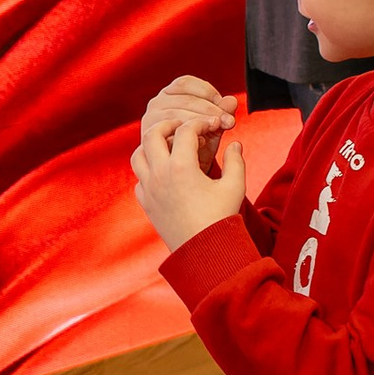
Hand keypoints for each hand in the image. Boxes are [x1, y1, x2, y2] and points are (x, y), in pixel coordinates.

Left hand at [132, 112, 247, 249]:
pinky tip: (164, 172)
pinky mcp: (146, 204)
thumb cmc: (222, 218)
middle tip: (181, 125)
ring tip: (168, 145)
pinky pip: (139, 179)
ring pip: (138, 155)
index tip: (210, 125)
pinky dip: (148, 169)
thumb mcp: (235, 186)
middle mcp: (159, 175)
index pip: (185, 130)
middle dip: (167, 124)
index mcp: (181, 167)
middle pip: (151, 134)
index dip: (199, 123)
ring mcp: (149, 189)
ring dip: (151, 145)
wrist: (205, 251)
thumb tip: (235, 144)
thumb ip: (236, 160)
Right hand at [142, 74, 235, 171]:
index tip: (224, 106)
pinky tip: (201, 142)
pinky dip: (187, 137)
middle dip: (211, 110)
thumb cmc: (198, 146)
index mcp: (170, 94)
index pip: (186, 83)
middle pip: (185, 99)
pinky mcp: (149, 139)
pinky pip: (169, 133)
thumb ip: (222, 111)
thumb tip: (231, 101)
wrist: (184, 175)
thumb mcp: (213, 126)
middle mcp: (157, 104)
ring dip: (201, 122)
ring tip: (215, 131)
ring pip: (177, 114)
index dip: (207, 92)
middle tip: (228, 121)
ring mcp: (151, 121)